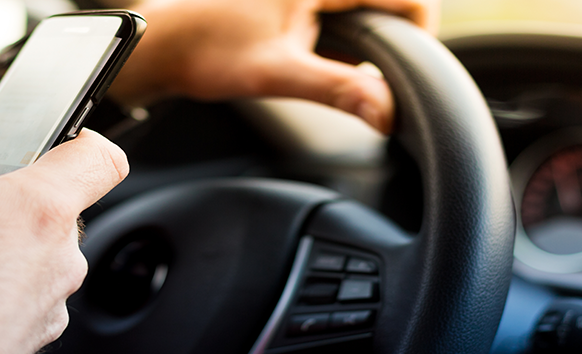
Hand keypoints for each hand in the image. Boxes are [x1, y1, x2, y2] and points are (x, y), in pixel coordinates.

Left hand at [108, 0, 438, 132]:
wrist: (162, 43)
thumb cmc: (207, 49)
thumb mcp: (279, 74)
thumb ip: (340, 90)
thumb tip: (388, 114)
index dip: (420, 33)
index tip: (407, 70)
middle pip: (388, 3)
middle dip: (387, 39)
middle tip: (366, 76)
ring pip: (365, 8)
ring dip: (362, 38)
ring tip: (326, 63)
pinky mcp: (298, 2)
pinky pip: (341, 12)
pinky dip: (340, 36)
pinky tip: (312, 55)